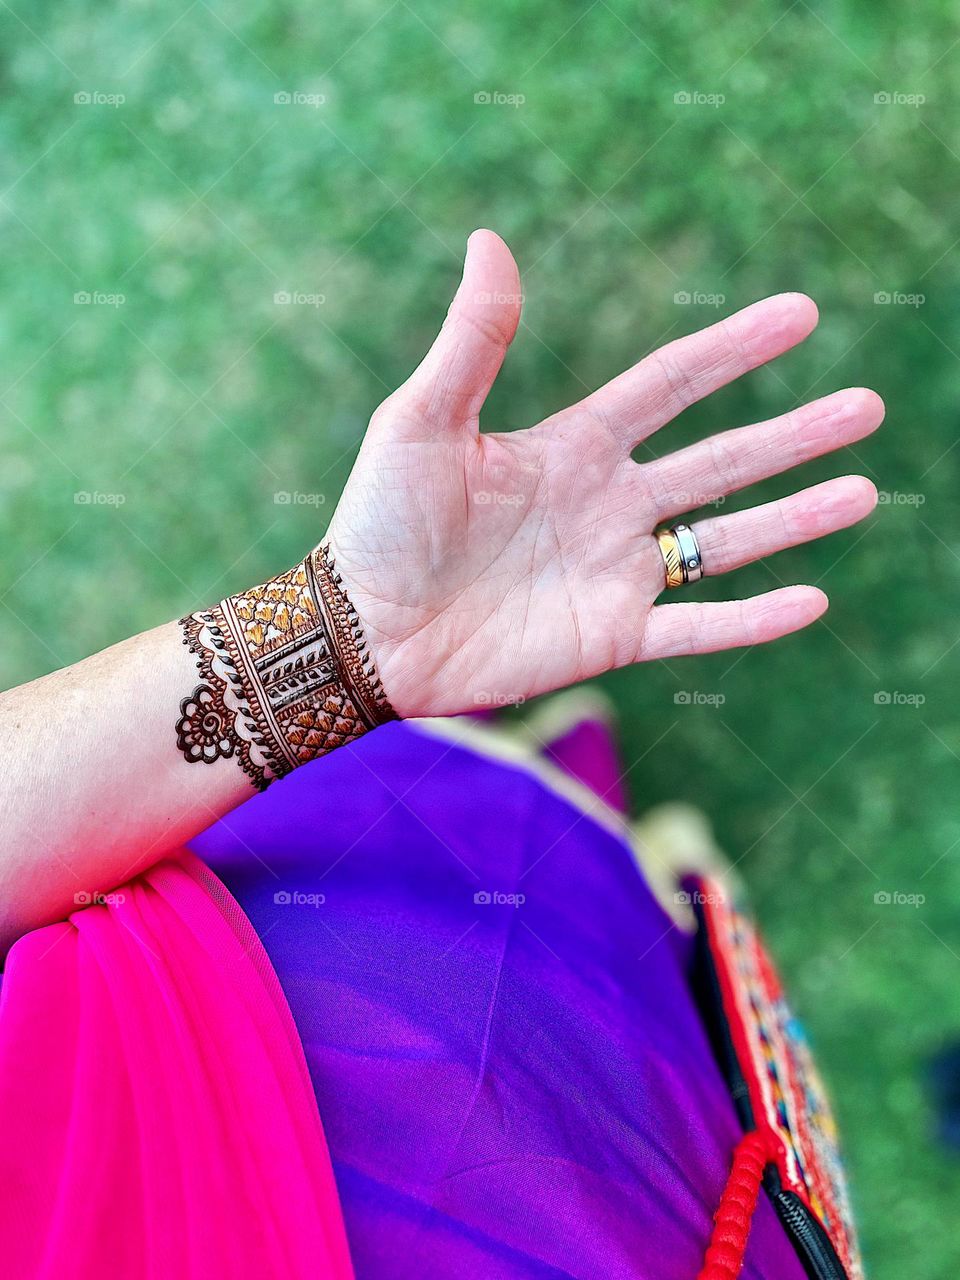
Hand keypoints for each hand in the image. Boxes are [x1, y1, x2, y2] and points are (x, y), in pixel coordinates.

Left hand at [325, 231, 882, 717]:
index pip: (672, 384)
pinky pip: (697, 627)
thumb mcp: (421, 421)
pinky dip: (752, 620)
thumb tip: (489, 238)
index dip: (735, 348)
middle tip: (867, 405)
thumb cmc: (381, 522)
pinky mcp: (611, 637)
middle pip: (721, 460)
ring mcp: (615, 572)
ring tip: (864, 491)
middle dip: (794, 434)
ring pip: (725, 542)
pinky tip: (811, 601)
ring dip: (794, 519)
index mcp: (572, 444)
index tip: (800, 314)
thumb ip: (471, 342)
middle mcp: (608, 503)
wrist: (365, 631)